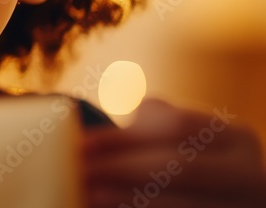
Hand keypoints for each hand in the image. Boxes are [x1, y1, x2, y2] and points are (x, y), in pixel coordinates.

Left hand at [84, 98, 265, 207]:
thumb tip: (80, 129)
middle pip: (179, 167)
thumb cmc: (179, 158)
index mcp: (238, 139)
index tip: (79, 141)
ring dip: (126, 199)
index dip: (123, 134)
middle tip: (77, 168)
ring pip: (180, 204)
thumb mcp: (172, 137)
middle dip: (121, 167)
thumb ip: (143, 125)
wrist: (212, 198)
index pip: (176, 126)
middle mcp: (251, 176)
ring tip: (87, 194)